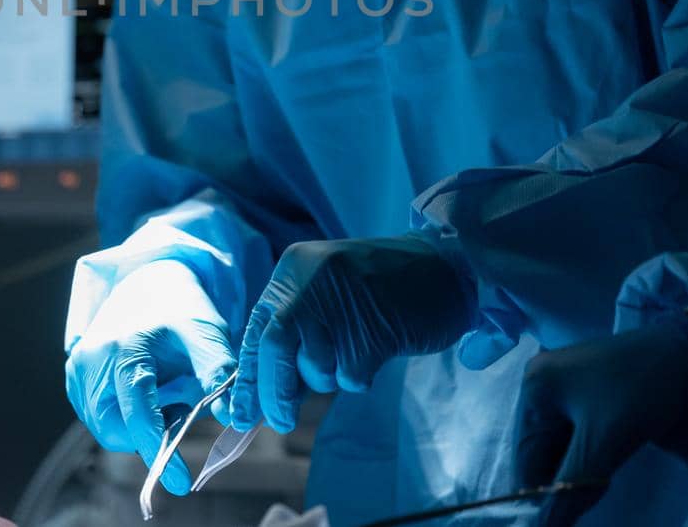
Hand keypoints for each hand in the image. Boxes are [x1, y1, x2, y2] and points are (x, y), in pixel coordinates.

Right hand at [65, 260, 235, 495]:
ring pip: (106, 427)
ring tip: (164, 394)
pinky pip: (98, 416)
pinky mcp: (74, 377)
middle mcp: (92, 359)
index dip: (158, 448)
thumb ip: (218, 374)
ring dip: (137, 425)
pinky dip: (125, 416)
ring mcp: (78, 369)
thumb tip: (231, 416)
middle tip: (178, 410)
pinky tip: (146, 392)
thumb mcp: (206, 334)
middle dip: (148, 435)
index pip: (137, 410)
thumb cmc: (180, 310)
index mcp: (125, 346)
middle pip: (115, 428)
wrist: (149, 282)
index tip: (182, 482)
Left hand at [231, 234, 473, 434]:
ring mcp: (343, 303)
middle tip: (280, 420)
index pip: (258, 330)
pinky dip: (359, 377)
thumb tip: (265, 394)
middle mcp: (310, 280)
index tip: (241, 413)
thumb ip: (296, 335)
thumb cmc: (383, 288)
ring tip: (355, 352)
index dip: (248, 377)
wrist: (446, 266)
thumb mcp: (327, 296)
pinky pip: (351, 376)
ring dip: (330, 378)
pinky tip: (378, 350)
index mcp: (293, 267)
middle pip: (274, 348)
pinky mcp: (374, 330)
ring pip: (314, 367)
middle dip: (274, 391)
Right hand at [514, 312, 687, 526]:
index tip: (562, 518)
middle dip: (564, 479)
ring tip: (604, 480)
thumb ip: (572, 487)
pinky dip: (592, 458)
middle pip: (544, 451)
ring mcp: (570, 390)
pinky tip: (608, 465)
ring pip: (564, 448)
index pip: (527, 456)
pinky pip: (581, 438)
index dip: (542, 492)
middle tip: (592, 496)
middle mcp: (545, 386)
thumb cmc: (644, 390)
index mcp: (536, 387)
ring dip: (579, 471)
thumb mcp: (605, 441)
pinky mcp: (594, 398)